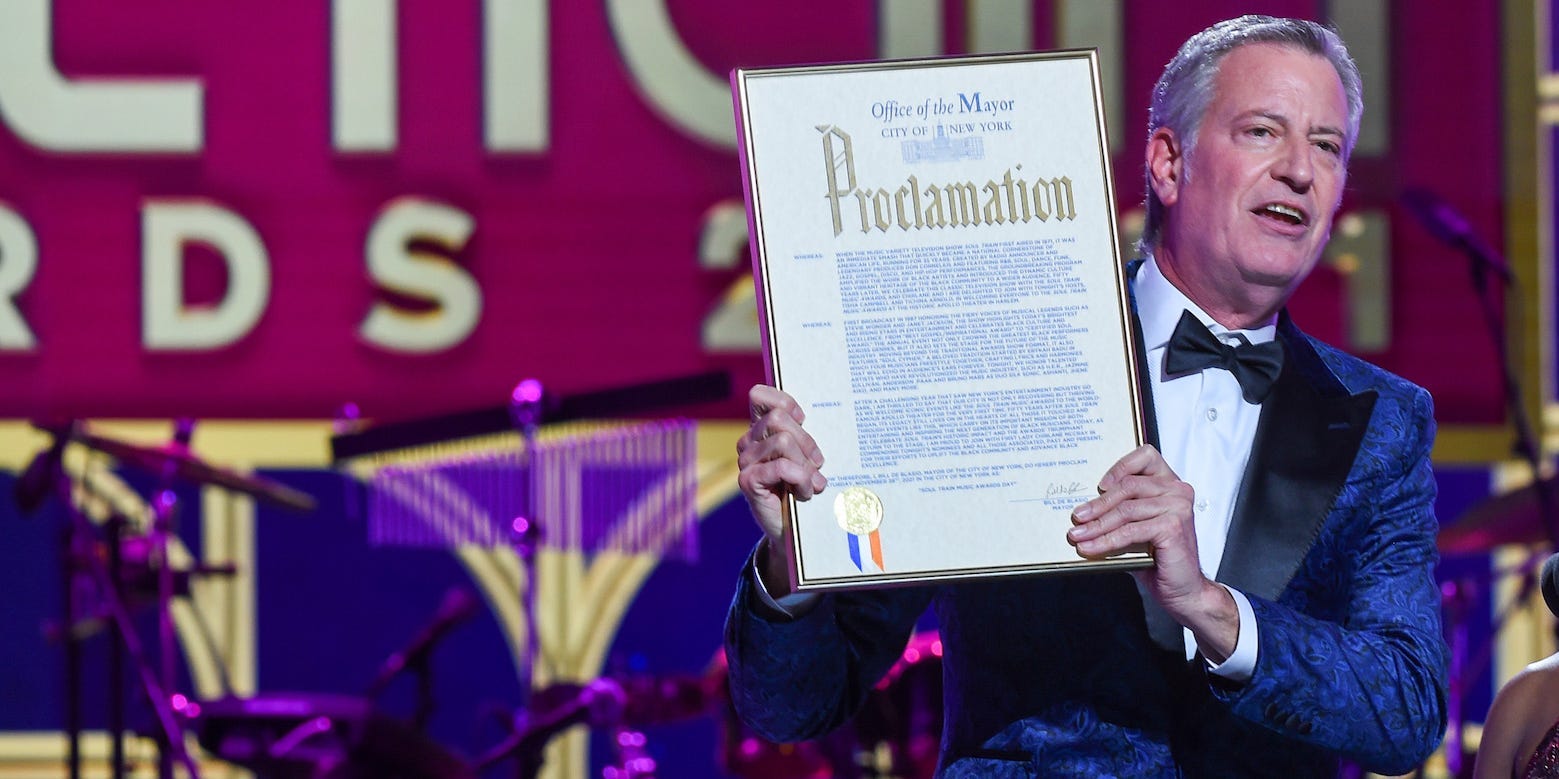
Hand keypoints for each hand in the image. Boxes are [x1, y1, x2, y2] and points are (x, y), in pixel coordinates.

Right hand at [735, 385, 826, 542]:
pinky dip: (799, 480)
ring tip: (812, 483)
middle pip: (779, 419)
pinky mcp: (747, 480)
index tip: (803, 419)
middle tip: (817, 465)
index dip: (784, 403)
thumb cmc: (802, 488)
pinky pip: (780, 466)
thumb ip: (806, 438)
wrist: (792, 530)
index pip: (760, 396)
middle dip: (806, 442)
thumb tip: (827, 421)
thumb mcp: (807, 458)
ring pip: (782, 442)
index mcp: (760, 429)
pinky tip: (804, 493)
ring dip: (805, 465)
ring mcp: (745, 460)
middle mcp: (748, 441)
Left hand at [1066, 445, 1236, 658]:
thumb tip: (1082, 510)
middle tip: (1076, 517)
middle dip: (1098, 504)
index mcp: (1170, 484)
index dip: (1120, 466)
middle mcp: (1178, 491)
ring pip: (1126, 510)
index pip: (1145, 456)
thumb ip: (1120, 512)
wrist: (1184, 590)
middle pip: (1128, 486)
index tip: (1099, 485)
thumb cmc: (1159, 558)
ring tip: (1077, 535)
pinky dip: (1106, 540)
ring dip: (1097, 525)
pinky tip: (1090, 548)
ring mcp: (1178, 507)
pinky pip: (1130, 531)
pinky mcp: (1173, 526)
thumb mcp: (1136, 528)